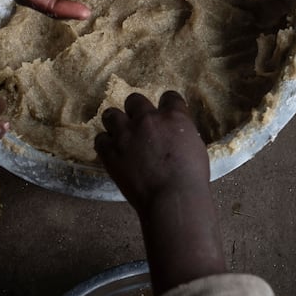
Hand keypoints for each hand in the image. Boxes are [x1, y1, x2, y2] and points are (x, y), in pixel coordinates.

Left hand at [94, 92, 209, 213]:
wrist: (172, 198)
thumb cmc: (191, 179)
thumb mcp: (196, 148)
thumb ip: (182, 135)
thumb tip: (175, 136)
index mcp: (173, 117)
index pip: (169, 97)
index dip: (167, 105)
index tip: (165, 114)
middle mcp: (147, 119)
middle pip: (134, 100)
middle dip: (136, 110)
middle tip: (138, 124)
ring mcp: (125, 134)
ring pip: (111, 114)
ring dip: (116, 123)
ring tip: (119, 135)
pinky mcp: (110, 152)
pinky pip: (100, 139)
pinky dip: (105, 145)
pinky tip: (112, 152)